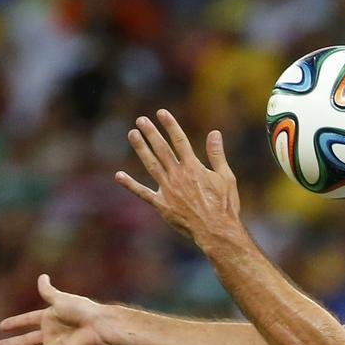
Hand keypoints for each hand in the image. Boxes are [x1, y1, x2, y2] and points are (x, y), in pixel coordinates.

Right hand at [0, 275, 105, 344]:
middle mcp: (51, 334)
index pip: (28, 320)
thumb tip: (42, 276)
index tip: (2, 326)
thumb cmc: (82, 310)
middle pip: (26, 341)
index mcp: (50, 318)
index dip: (16, 323)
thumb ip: (48, 291)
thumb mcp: (60, 299)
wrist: (98, 325)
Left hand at [117, 109, 240, 247]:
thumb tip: (214, 133)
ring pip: (151, 164)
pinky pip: (143, 193)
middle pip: (162, 149)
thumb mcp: (226, 177)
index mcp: (194, 168)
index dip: (170, 125)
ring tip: (132, 134)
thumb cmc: (225, 205)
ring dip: (140, 149)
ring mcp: (168, 189)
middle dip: (150, 133)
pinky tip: (119, 175)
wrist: (216, 230)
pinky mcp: (161, 205)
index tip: (161, 113)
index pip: (180, 141)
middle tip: (141, 120)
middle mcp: (178, 175)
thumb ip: (217, 155)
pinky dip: (130, 185)